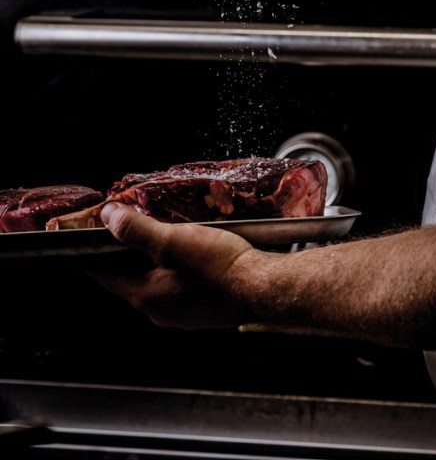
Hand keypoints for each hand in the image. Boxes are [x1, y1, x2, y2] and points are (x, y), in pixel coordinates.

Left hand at [85, 203, 256, 328]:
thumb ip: (137, 230)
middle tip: (121, 225)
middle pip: (126, 276)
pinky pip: (174, 285)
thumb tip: (108, 217)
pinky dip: (170, 267)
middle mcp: (158, 309)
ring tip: (155, 233)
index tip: (79, 236)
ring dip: (148, 258)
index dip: (89, 251)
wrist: (263, 288)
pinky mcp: (200, 309)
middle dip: (121, 251)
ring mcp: (180, 312)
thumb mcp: (174, 240)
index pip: (102, 272)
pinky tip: (186, 252)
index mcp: (145, 294)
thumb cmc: (221, 265)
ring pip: (152, 280)